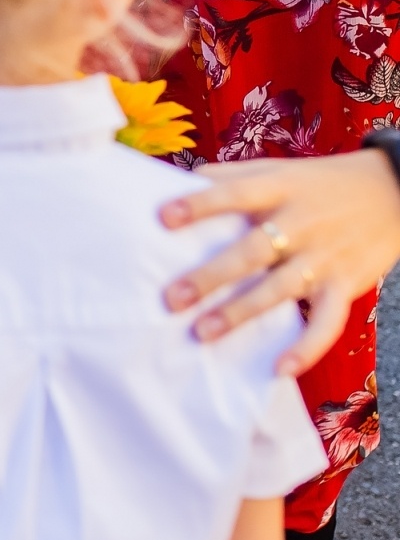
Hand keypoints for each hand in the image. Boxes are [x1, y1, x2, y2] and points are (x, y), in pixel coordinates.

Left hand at [160, 149, 399, 375]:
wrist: (394, 191)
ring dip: (241, 313)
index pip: (235, 194)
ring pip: (280, 289)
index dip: (200, 205)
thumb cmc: (319, 184)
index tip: (164, 218)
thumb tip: (176, 180)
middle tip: (172, 298)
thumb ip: (232, 177)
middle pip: (252, 250)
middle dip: (211, 276)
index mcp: (279, 188)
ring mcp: (324, 256)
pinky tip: (280, 369)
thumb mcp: (279, 170)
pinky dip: (306, 348)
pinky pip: (327, 321)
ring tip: (203, 332)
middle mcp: (301, 222)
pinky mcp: (346, 284)